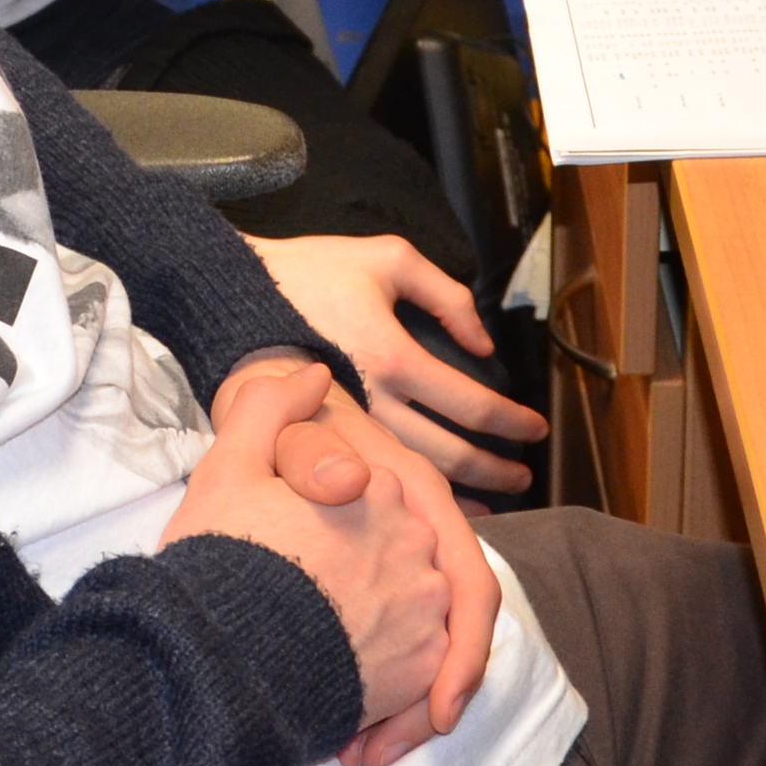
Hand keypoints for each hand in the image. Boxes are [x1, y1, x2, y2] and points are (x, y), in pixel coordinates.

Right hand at [162, 359, 454, 753]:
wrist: (220, 656)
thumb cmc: (222, 557)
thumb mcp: (230, 466)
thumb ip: (271, 409)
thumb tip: (316, 376)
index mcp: (382, 488)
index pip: (371, 501)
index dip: (331, 526)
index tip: (291, 551)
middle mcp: (417, 544)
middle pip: (394, 558)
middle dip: (356, 581)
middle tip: (298, 607)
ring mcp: (424, 608)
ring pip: (410, 615)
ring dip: (373, 635)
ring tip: (313, 659)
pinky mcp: (421, 669)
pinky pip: (417, 671)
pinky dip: (388, 683)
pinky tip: (340, 696)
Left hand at [243, 356, 503, 765]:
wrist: (255, 430)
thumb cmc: (273, 433)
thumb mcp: (280, 432)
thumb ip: (309, 446)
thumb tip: (352, 475)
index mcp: (420, 502)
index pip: (471, 589)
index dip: (462, 656)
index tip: (439, 713)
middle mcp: (422, 541)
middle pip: (448, 640)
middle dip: (418, 708)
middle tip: (369, 756)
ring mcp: (401, 572)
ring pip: (422, 660)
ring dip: (395, 714)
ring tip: (349, 754)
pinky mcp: (373, 596)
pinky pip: (392, 659)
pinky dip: (374, 702)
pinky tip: (335, 731)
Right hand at [254, 234, 546, 493]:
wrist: (230, 299)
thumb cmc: (310, 273)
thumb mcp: (388, 259)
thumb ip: (447, 296)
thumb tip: (481, 344)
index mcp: (392, 356)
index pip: (471, 404)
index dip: (512, 421)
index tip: (535, 429)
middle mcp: (370, 402)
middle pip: (450, 455)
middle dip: (495, 470)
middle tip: (523, 475)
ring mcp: (343, 428)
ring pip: (415, 477)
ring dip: (462, 493)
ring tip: (494, 500)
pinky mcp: (320, 439)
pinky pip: (378, 478)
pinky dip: (413, 497)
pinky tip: (437, 505)